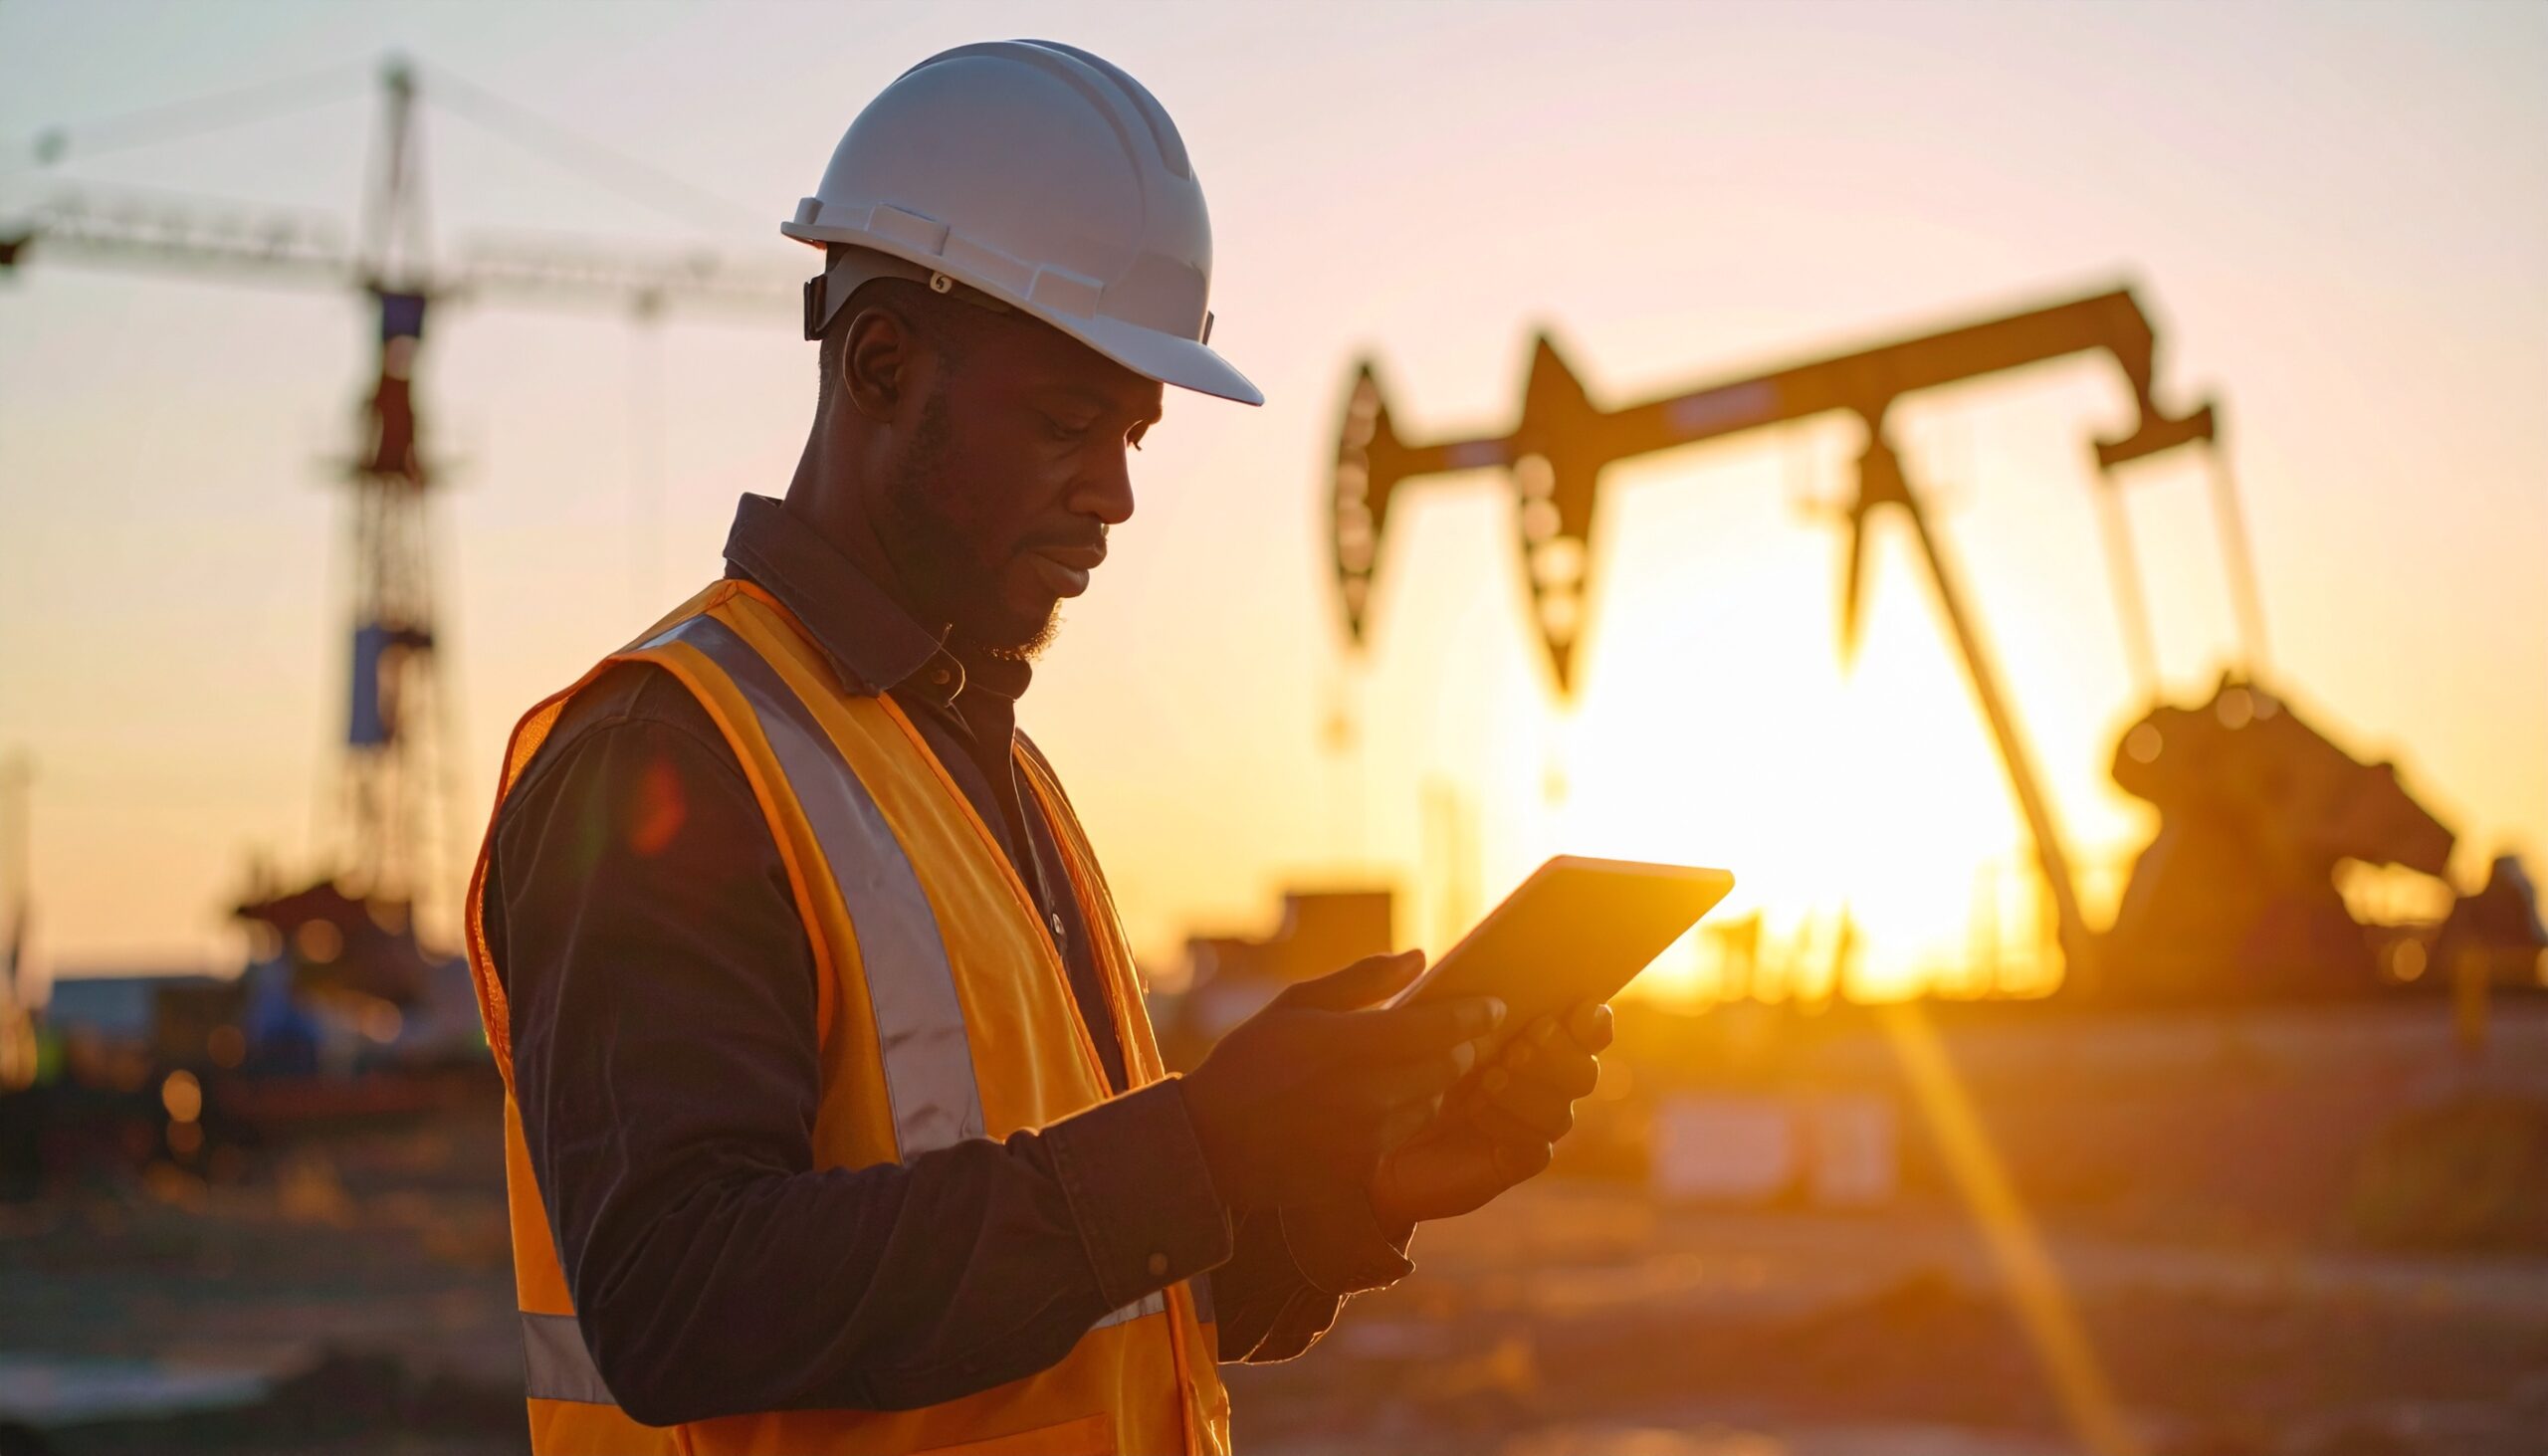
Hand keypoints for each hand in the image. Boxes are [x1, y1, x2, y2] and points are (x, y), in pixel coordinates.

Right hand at [1178, 950, 1505, 1212]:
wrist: (1210, 1144)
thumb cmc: (1250, 1062)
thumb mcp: (1295, 1005)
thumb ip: (1362, 981)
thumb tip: (1419, 957)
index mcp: (1348, 1044)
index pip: (1436, 1027)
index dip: (1473, 1015)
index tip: (1494, 1006)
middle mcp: (1364, 1093)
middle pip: (1446, 1067)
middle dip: (1462, 1048)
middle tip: (1466, 1035)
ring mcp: (1365, 1137)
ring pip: (1433, 1103)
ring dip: (1438, 1084)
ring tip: (1427, 1067)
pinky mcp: (1361, 1169)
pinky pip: (1407, 1135)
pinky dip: (1411, 1114)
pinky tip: (1394, 1101)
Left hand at [1368, 1000, 1611, 1227]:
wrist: (1362, 1145)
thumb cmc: (1380, 1077)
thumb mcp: (1384, 1023)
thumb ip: (1384, 985)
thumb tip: (1417, 957)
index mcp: (1524, 1035)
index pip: (1584, 1027)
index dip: (1594, 1020)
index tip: (1582, 1009)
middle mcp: (1537, 1081)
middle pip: (1585, 1071)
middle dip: (1559, 1056)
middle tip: (1518, 1046)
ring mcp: (1526, 1124)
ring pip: (1563, 1113)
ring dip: (1530, 1092)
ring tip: (1487, 1080)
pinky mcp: (1510, 1161)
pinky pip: (1536, 1149)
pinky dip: (1513, 1128)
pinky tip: (1477, 1115)